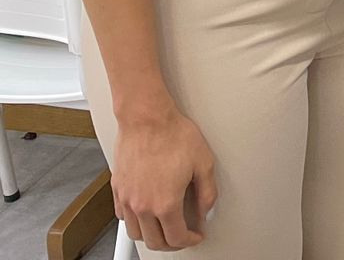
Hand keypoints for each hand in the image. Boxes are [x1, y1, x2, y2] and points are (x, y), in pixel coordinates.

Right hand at [112, 104, 216, 250]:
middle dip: (172, 244)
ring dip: (151, 236)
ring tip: (165, 228)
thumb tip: (205, 209)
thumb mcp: (204, 163)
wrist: (147, 118)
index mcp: (165, 203)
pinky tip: (145, 213)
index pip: (177, 237)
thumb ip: (207, 192)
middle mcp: (142, 206)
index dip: (190, 240)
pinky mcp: (118, 188)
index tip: (196, 235)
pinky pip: (122, 216)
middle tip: (183, 236)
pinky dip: (134, 221)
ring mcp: (127, 198)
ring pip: (136, 233)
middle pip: (154, 241)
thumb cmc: (173, 135)